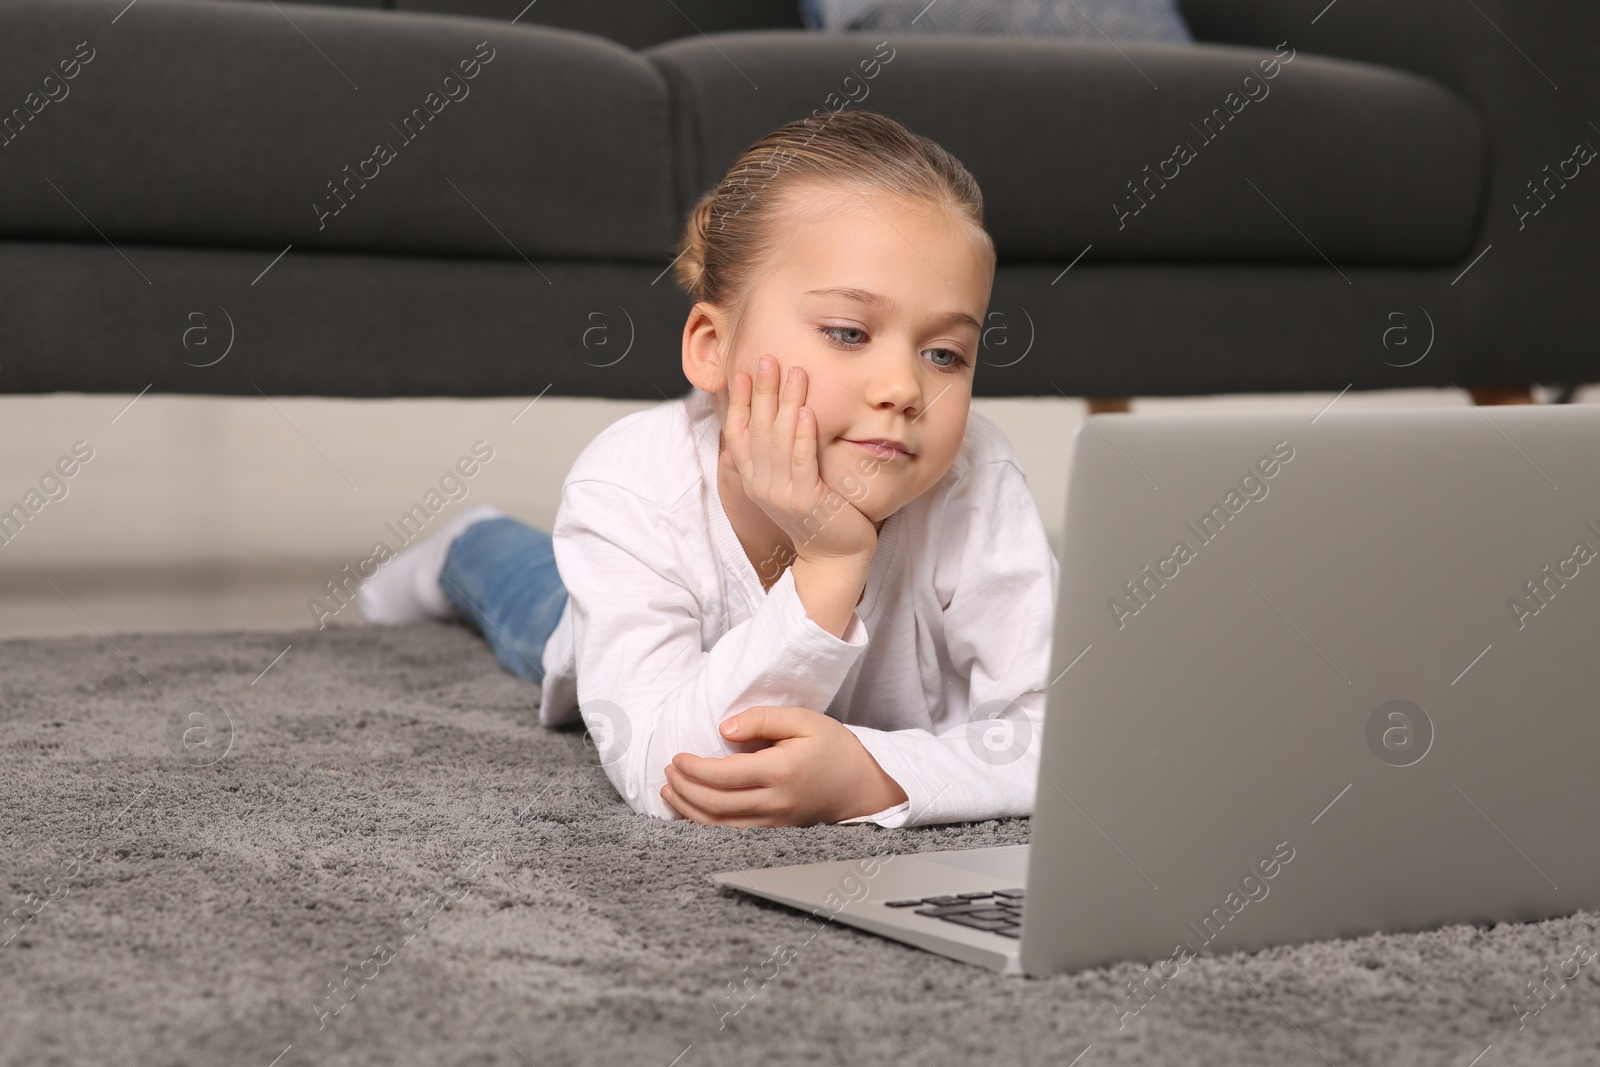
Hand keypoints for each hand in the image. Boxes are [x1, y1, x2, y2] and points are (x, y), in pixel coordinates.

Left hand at [660, 706, 908, 826]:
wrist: (862, 787)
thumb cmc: (834, 749)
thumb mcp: (804, 719)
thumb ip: (762, 719)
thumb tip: (724, 730)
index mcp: (781, 771)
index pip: (724, 775)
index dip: (694, 768)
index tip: (677, 757)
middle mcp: (776, 802)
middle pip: (715, 804)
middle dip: (684, 789)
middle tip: (668, 771)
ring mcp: (775, 822)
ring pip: (719, 825)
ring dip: (688, 810)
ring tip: (670, 791)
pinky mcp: (774, 831)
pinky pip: (732, 833)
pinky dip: (706, 824)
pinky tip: (691, 811)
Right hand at [721, 354, 877, 563]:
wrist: (834, 555)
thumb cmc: (814, 515)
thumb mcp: (782, 487)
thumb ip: (764, 463)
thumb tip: (735, 444)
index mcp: (754, 479)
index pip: (737, 434)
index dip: (737, 402)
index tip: (741, 372)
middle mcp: (762, 485)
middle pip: (757, 429)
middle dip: (761, 391)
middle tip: (767, 358)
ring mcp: (782, 493)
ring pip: (780, 440)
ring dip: (787, 403)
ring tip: (794, 372)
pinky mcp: (807, 500)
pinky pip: (802, 462)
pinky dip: (803, 435)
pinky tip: (808, 411)